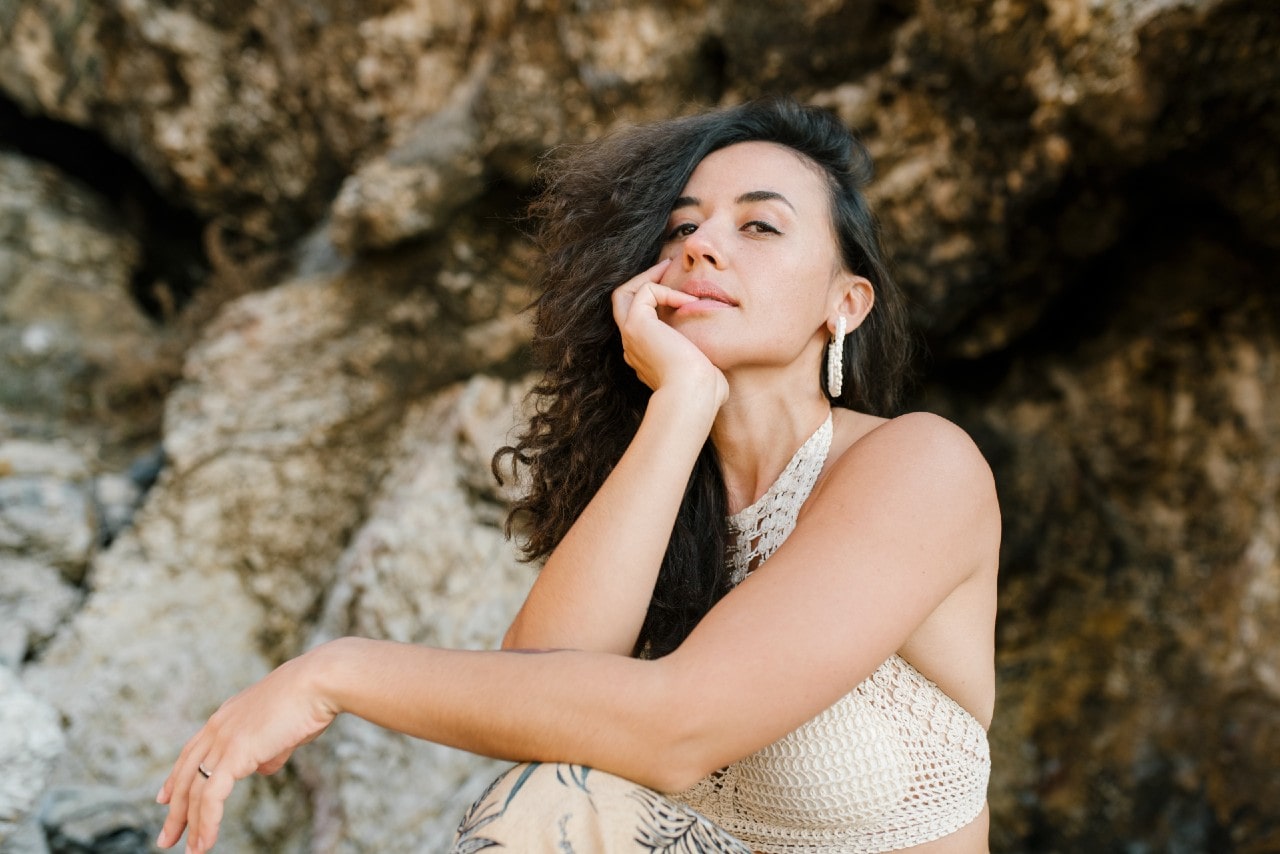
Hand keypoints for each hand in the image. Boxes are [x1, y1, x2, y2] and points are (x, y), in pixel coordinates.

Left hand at [155, 651, 336, 851]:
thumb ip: (269, 749)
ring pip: (195, 791)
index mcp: (226, 716)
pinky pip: (211, 797)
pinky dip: (207, 822)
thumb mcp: (283, 729)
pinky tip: (205, 842)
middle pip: (186, 774)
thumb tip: (262, 768)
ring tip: (191, 850)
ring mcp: (223, 740)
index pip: (192, 751)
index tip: (164, 798)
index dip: (176, 777)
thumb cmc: (310, 701)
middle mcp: (218, 727)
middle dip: (176, 810)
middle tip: (167, 838)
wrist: (317, 683)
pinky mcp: (233, 755)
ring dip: (190, 824)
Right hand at [611, 259, 728, 406]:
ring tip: (669, 267)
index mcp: (645, 356)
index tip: (680, 291)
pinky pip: (645, 293)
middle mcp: (632, 345)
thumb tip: (716, 363)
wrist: (693, 394)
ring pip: (624, 294)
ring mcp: (630, 336)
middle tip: (665, 267)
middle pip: (622, 303)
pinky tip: (687, 299)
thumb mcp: (702, 370)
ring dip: (647, 277)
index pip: (639, 321)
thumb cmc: (704, 390)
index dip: (655, 302)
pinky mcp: (636, 326)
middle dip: (642, 282)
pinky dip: (666, 290)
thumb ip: (702, 360)